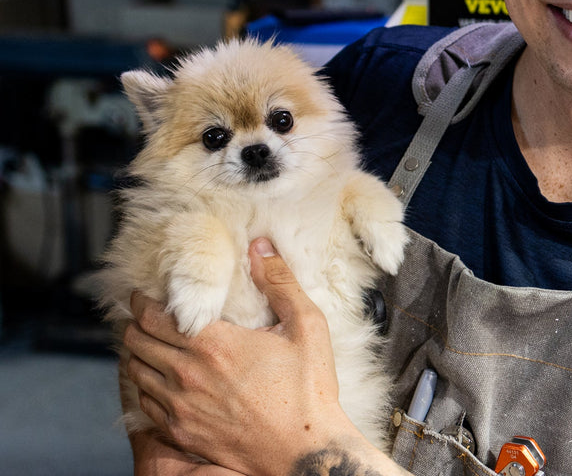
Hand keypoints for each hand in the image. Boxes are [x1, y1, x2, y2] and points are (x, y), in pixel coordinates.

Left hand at [123, 238, 368, 474]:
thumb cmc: (308, 389)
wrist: (303, 453)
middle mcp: (189, 374)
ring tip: (147, 341)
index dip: (142, 300)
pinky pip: (145, 403)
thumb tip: (260, 246)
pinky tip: (158, 377)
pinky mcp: (182, 432)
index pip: (155, 316)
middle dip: (135, 322)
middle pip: (136, 340)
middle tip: (143, 313)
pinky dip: (144, 384)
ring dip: (136, 352)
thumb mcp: (306, 325)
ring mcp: (181, 407)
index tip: (145, 293)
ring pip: (135, 371)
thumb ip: (280, 281)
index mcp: (215, 344)